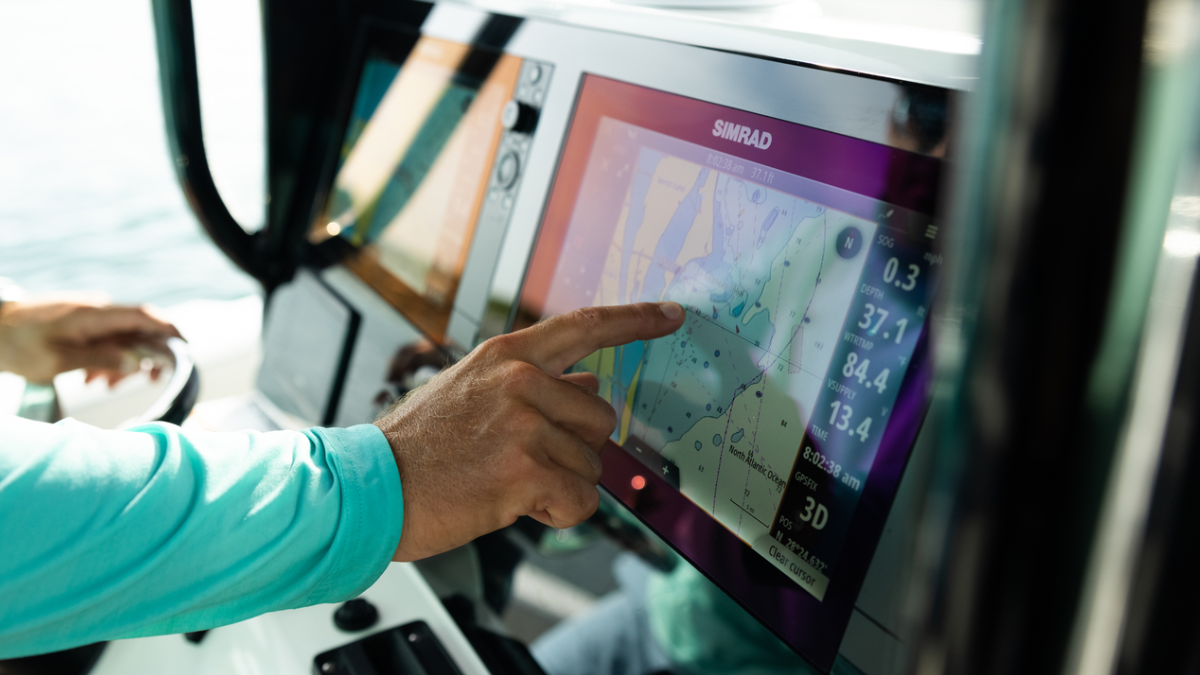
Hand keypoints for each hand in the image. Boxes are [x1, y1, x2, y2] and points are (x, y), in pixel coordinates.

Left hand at [0, 297, 181, 384]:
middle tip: (146, 383)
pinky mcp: (81, 321)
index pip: (144, 315)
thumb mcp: (58, 360)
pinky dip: (108, 357)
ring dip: (122, 361)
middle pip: (138, 329)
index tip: (186, 349)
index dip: (170, 329)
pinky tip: (92, 377)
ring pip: (123, 336)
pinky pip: (107, 337)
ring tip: (104, 385)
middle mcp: (96, 309)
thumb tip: (139, 362)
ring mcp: (89, 314)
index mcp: (93, 314)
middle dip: (146, 356)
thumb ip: (102, 359)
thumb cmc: (17, 345)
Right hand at [376, 301, 684, 561]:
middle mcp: (522, 382)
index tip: (671, 315)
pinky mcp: (526, 471)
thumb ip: (531, 384)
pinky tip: (515, 505)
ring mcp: (525, 425)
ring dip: (559, 484)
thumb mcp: (471, 390)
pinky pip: (579, 501)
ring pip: (590, 466)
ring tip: (505, 482)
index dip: (635, 320)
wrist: (373, 487)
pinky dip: (556, 514)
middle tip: (523, 461)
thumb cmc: (419, 446)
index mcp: (508, 356)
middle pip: (601, 419)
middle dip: (575, 449)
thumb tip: (590, 384)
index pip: (585, 327)